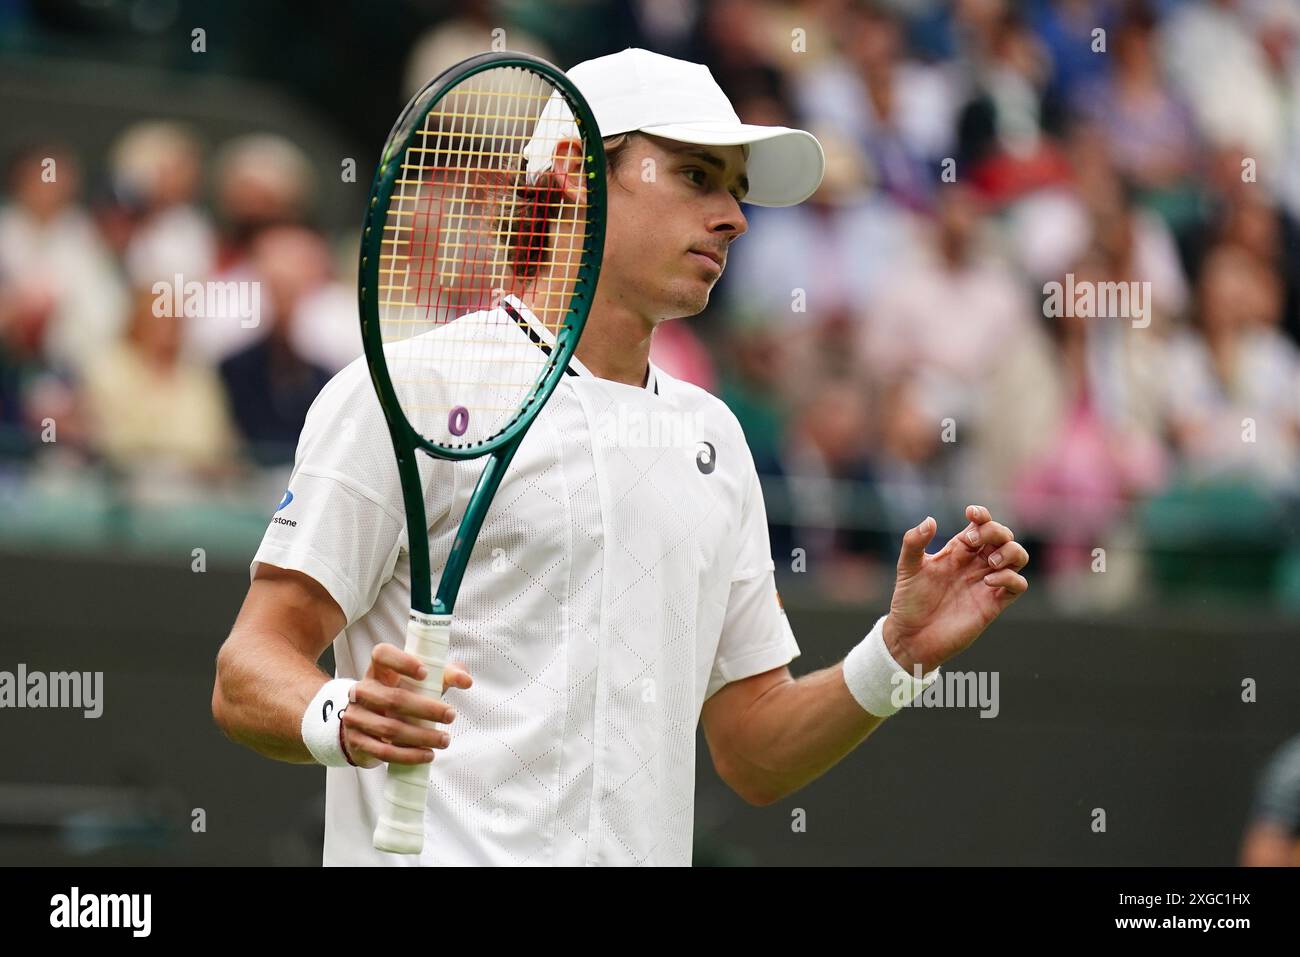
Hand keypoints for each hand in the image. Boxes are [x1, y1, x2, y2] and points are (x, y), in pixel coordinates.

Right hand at [340, 643, 472, 768]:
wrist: (367, 723)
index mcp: (378, 670)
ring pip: (390, 728)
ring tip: (444, 740)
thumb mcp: (420, 683)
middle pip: (394, 698)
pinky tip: (427, 755)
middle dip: (427, 709)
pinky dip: (408, 755)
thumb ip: (444, 676)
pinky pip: (384, 751)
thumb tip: (466, 680)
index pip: (382, 655)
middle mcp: (362, 690)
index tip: (425, 673)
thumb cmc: (400, 695)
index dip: (402, 662)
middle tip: (451, 716)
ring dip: (422, 736)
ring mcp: (356, 716)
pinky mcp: (357, 741)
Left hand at [883, 505, 1028, 674]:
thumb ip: (914, 543)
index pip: (980, 525)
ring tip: (989, 561)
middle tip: (972, 541)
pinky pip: (1018, 585)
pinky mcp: (993, 604)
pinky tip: (988, 582)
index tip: (970, 513)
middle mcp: (976, 564)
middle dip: (994, 531)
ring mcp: (987, 583)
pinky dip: (1010, 578)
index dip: (982, 515)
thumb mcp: (907, 568)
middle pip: (1003, 537)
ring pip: (1018, 557)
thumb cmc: (909, 601)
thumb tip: (931, 520)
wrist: (911, 636)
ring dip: (1010, 551)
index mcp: (958, 551)